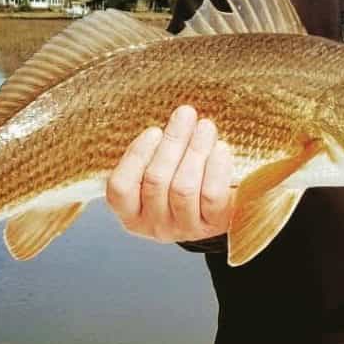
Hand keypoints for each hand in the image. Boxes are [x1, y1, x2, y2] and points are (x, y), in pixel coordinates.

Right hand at [106, 105, 234, 242]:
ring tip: (205, 127)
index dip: (136, 156)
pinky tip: (220, 148)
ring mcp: (184, 229)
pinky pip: (212, 196)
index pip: (120, 188)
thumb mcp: (162, 171)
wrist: (223, 207)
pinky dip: (216, 168)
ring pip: (183, 188)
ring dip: (195, 150)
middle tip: (186, 114)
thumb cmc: (185, 179)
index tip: (154, 131)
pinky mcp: (213, 226)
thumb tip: (175, 117)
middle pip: (156, 181)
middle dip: (172, 141)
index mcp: (131, 213)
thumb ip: (157, 151)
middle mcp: (154, 226)